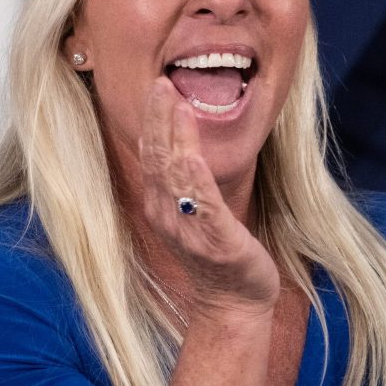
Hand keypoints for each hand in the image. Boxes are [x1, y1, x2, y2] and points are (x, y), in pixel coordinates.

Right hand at [138, 78, 278, 312]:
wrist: (233, 303)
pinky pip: (202, 205)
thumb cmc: (217, 256)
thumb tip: (182, 143)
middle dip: (159, 119)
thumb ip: (185, 181)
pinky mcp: (215, 241)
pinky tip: (193, 155)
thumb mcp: (194, 213)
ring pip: (176, 175)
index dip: (153, 119)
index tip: (157, 86)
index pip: (152, 154)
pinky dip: (196, 179)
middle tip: (161, 82)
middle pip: (158, 158)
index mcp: (161, 206)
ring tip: (178, 104)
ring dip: (175, 138)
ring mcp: (188, 229)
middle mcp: (166, 215)